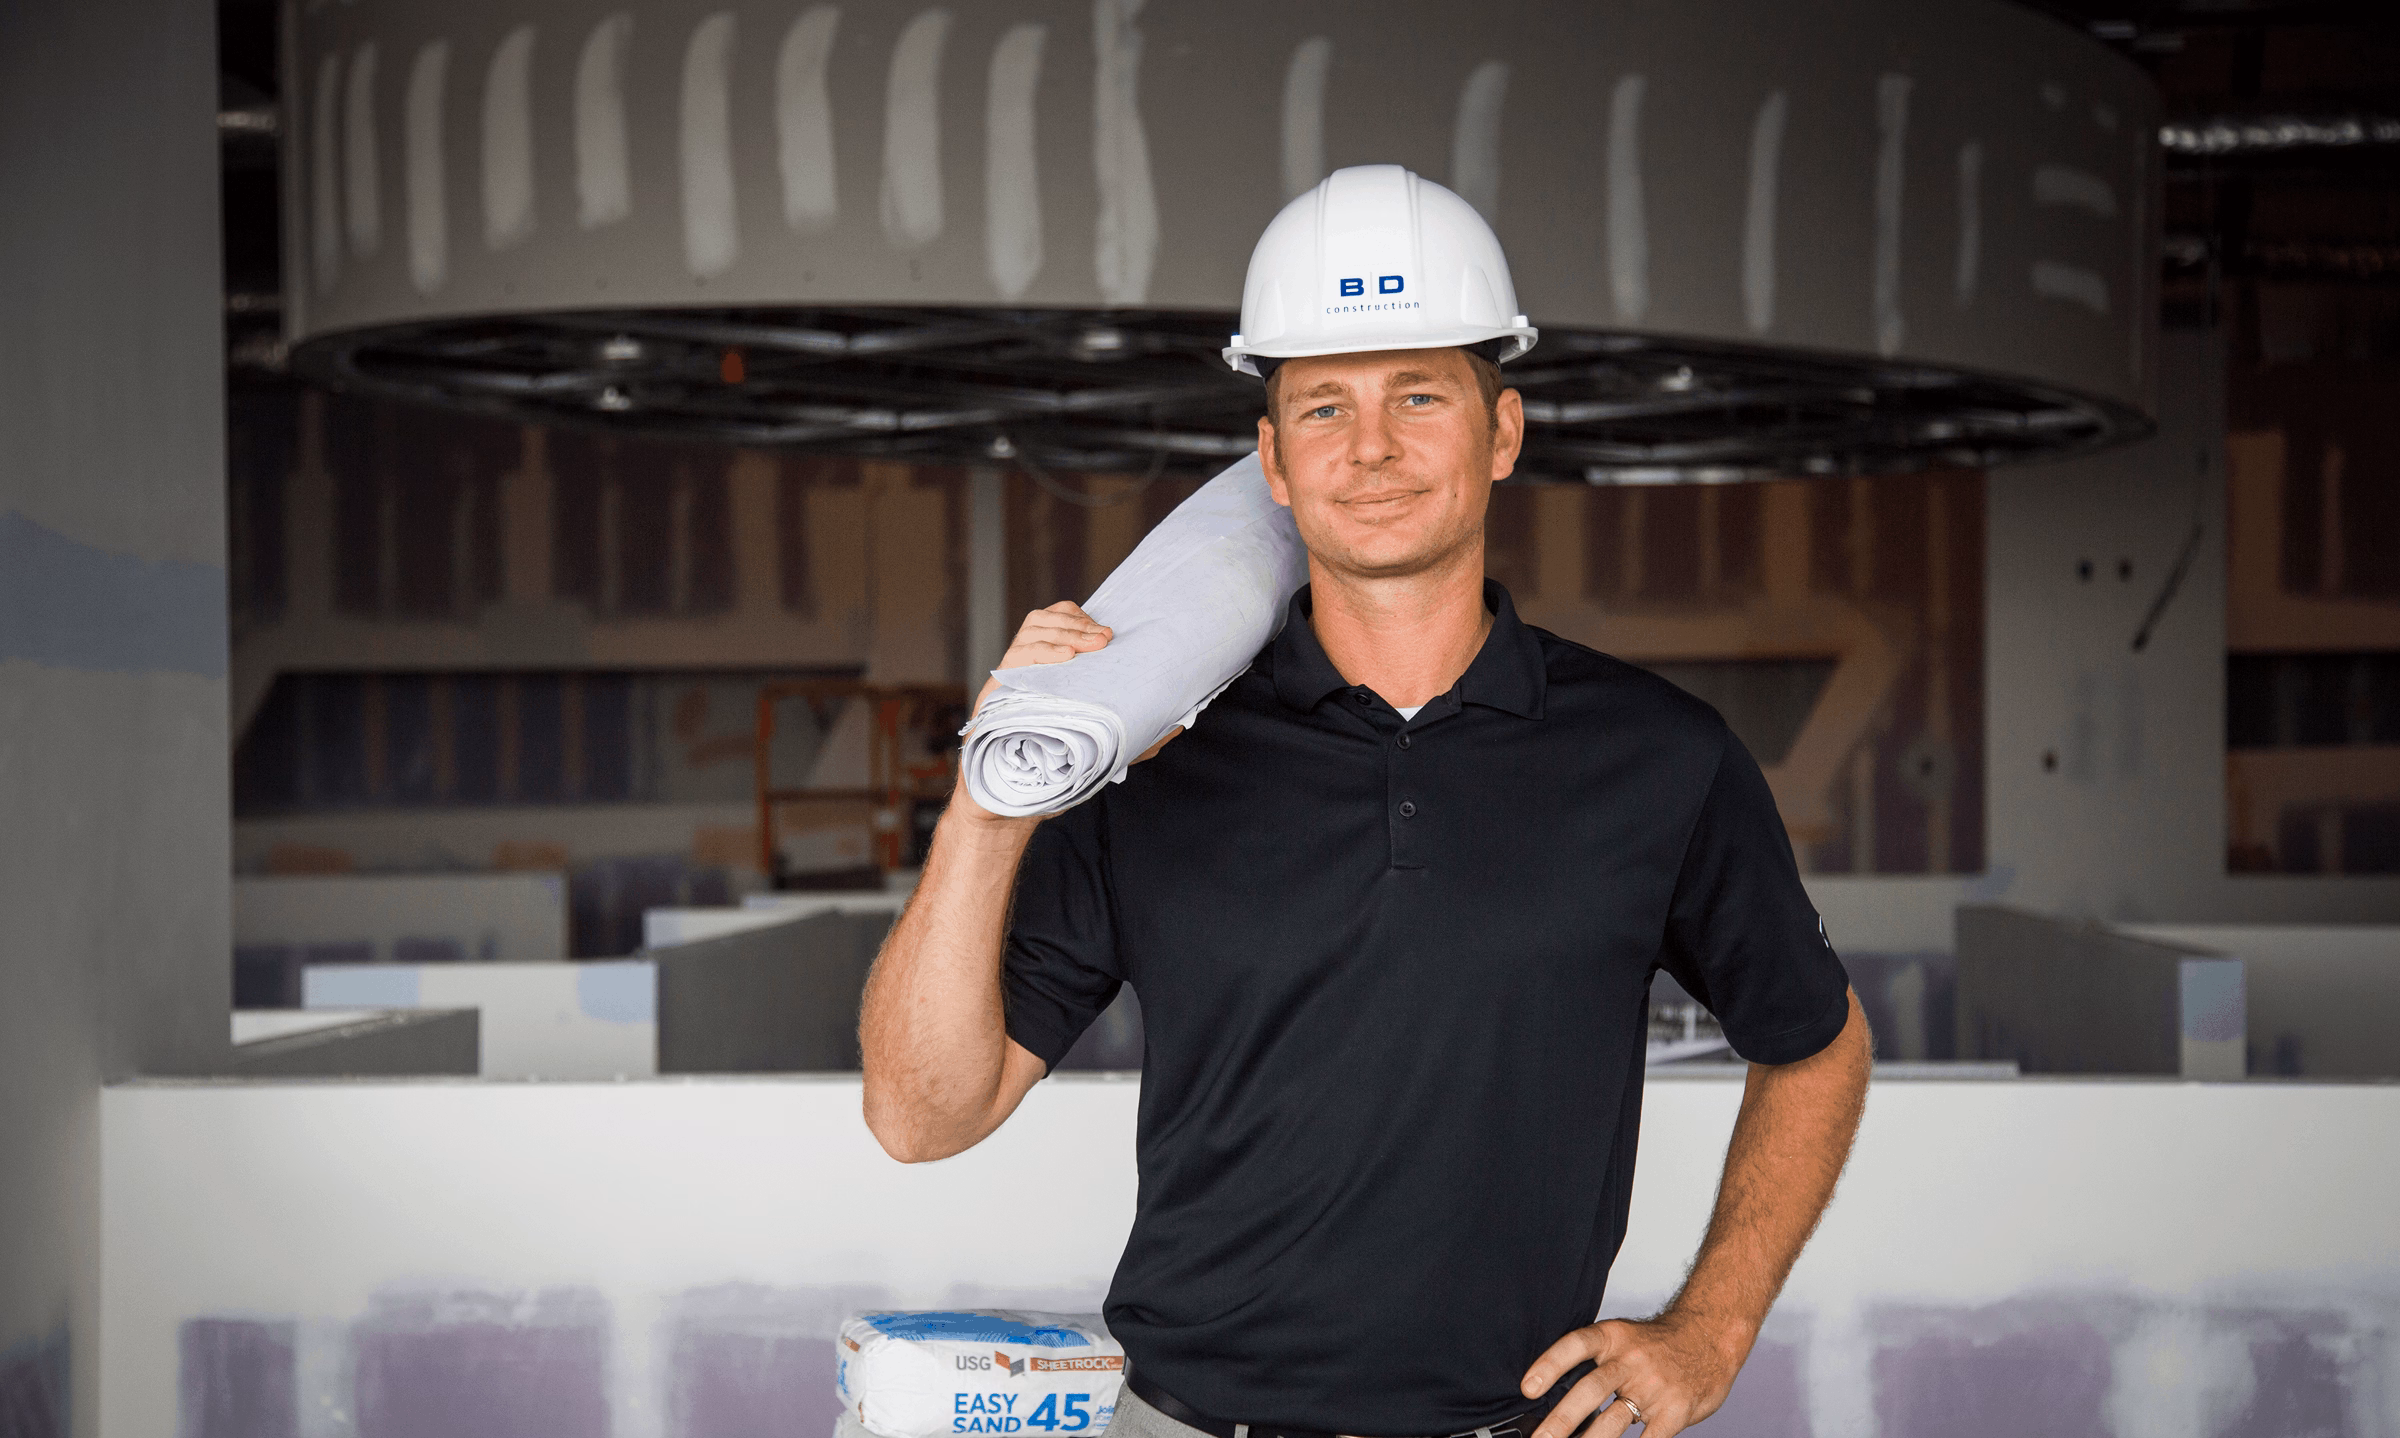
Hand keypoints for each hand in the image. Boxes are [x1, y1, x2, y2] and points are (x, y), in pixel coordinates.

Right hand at [952, 602, 1177, 824]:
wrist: (1016, 801)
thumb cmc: (1058, 773)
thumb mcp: (1106, 747)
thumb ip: (1138, 735)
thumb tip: (1180, 724)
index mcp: (1048, 671)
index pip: (1057, 620)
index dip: (1079, 619)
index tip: (1107, 634)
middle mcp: (1026, 669)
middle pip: (1043, 620)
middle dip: (1076, 625)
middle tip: (1103, 639)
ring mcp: (1010, 680)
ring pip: (1030, 632)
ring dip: (1062, 633)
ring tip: (1085, 646)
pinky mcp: (995, 695)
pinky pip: (1014, 660)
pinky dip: (1040, 653)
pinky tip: (1064, 657)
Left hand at [1519, 1313, 1745, 1437]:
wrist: (1711, 1336)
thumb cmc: (1657, 1345)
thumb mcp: (1624, 1339)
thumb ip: (1597, 1363)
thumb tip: (1555, 1396)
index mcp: (1613, 1337)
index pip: (1575, 1346)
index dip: (1549, 1365)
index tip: (1527, 1389)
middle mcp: (1631, 1360)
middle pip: (1590, 1389)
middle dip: (1560, 1420)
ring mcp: (1654, 1386)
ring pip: (1614, 1419)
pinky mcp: (1675, 1410)